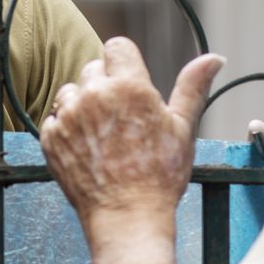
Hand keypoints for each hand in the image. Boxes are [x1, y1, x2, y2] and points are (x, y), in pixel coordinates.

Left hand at [40, 37, 225, 227]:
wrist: (128, 217)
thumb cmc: (160, 176)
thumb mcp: (183, 128)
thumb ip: (193, 87)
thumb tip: (214, 57)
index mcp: (128, 86)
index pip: (117, 47)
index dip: (126, 64)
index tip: (132, 85)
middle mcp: (93, 95)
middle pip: (93, 68)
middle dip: (106, 85)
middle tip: (122, 119)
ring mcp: (68, 117)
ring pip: (71, 92)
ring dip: (83, 105)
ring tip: (103, 135)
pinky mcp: (50, 138)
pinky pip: (54, 119)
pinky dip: (66, 129)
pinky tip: (87, 149)